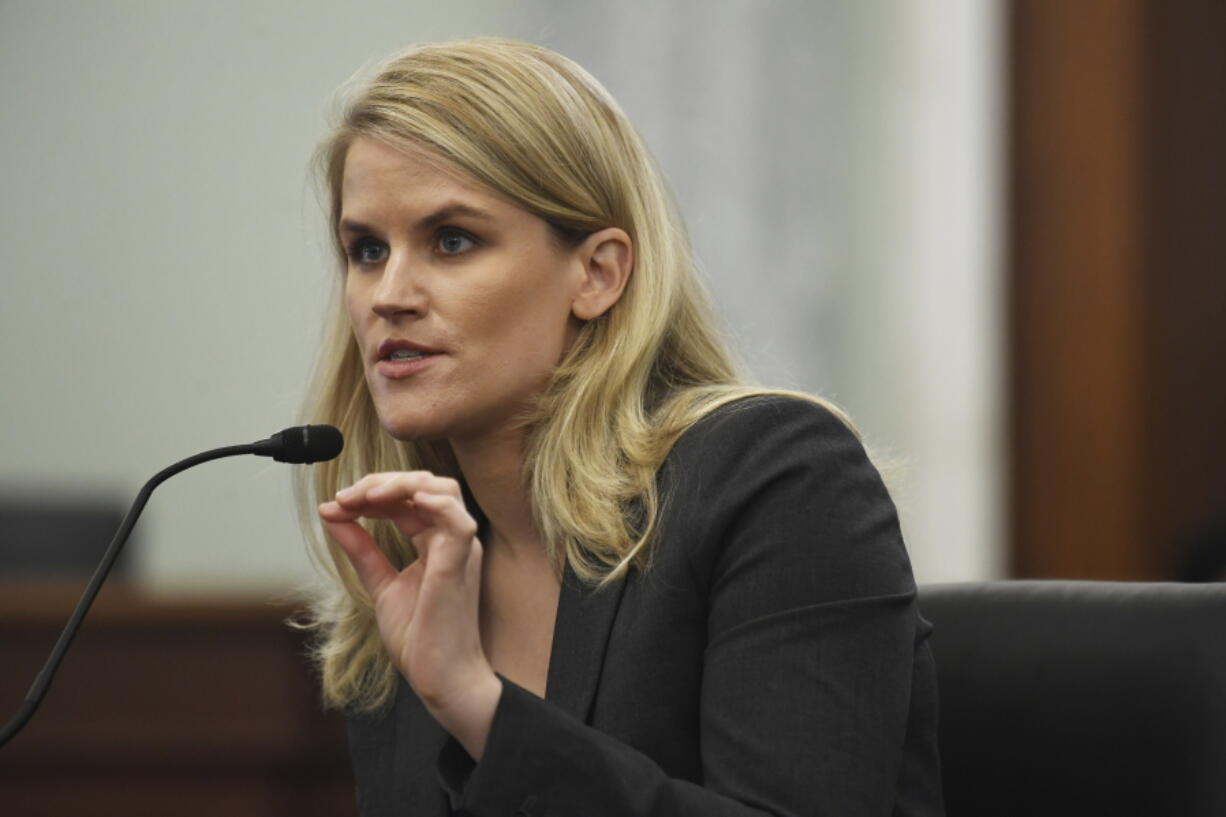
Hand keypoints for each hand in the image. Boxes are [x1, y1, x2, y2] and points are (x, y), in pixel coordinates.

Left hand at [318, 472, 500, 757]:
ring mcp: (459, 549)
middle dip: (383, 482)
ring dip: (401, 485)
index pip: (409, 499)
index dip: (371, 494)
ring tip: (365, 496)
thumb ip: (360, 548)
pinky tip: (397, 501)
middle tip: (346, 497)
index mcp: (437, 542)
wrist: (439, 677)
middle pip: (426, 485)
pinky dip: (433, 502)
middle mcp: (452, 539)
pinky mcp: (459, 564)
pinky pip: (458, 520)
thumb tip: (332, 514)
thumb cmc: (420, 637)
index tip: (336, 505)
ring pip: (443, 491)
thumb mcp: (380, 584)